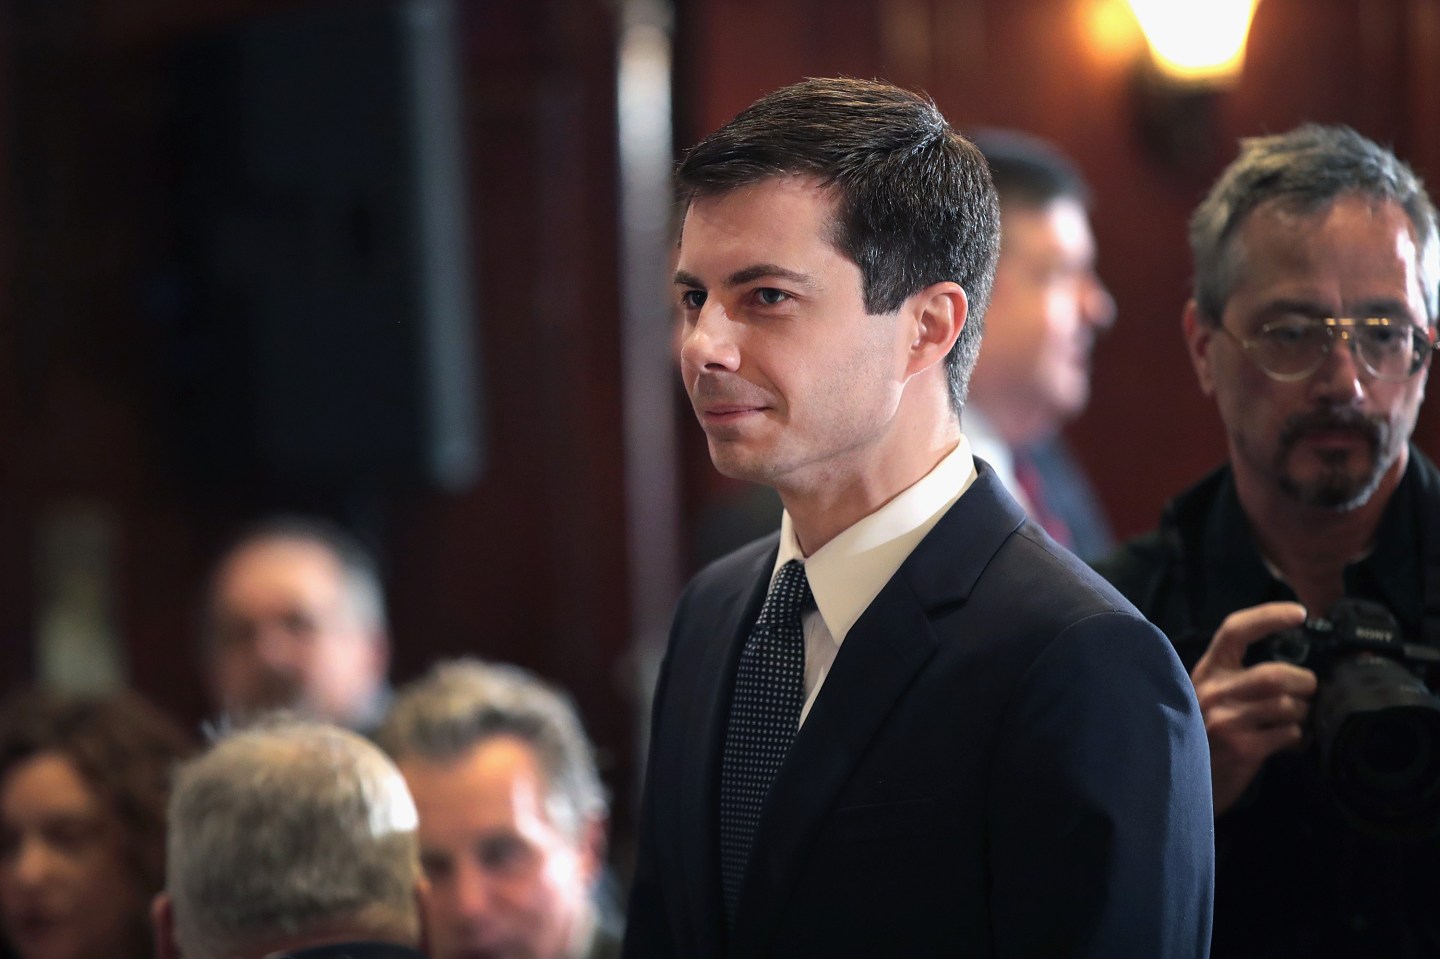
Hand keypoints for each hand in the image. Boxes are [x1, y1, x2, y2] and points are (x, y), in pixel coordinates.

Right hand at [1190, 602, 1316, 813]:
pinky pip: (1289, 734)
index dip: (1268, 616)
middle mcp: (1212, 691)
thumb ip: (1236, 681)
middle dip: (1304, 683)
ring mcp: (1225, 720)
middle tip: (1309, 692)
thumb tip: (1290, 672)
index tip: (1298, 613)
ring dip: (1303, 714)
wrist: (1176, 782)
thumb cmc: (1199, 737)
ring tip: (1296, 721)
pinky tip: (1289, 742)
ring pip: (1287, 705)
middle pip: (1274, 674)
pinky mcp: (1242, 748)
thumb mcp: (1205, 698)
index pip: (1235, 630)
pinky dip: (1298, 737)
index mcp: (1205, 671)